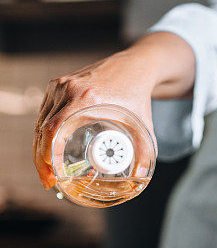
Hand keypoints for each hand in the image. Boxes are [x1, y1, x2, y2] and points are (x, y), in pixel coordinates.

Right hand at [33, 51, 156, 189]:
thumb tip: (141, 177)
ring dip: (39, 148)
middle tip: (48, 181)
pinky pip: (44, 113)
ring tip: (46, 171)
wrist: (134, 66)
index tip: (51, 174)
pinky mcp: (58, 85)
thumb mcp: (143, 123)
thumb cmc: (137, 94)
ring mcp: (60, 85)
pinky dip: (43, 134)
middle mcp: (68, 89)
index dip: (47, 154)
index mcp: (85, 97)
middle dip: (41, 159)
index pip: (54, 128)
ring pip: (40, 122)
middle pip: (43, 129)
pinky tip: (47, 150)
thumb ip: (145, 150)